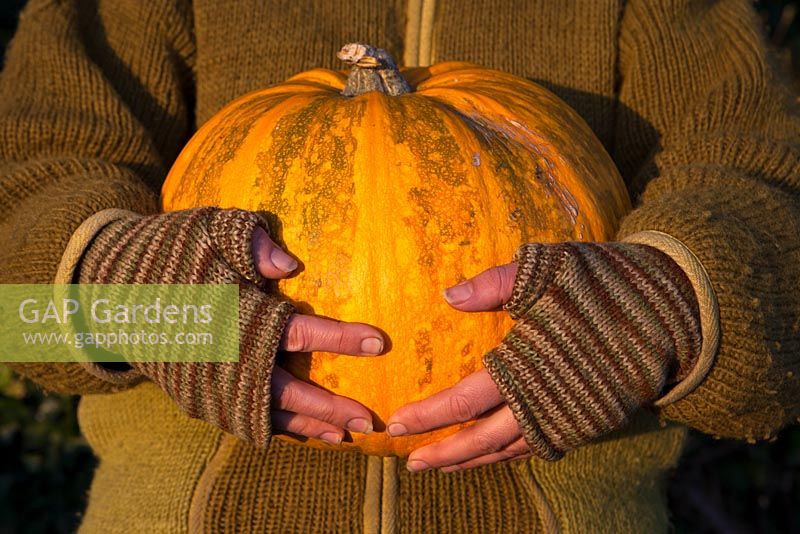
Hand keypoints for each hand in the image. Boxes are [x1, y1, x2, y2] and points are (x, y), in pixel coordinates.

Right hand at [78, 207, 380, 446]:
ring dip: (307, 428)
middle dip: (330, 407)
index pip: (297, 330)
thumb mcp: (208, 231)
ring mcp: (208, 383)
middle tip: (370, 420)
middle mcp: (225, 357)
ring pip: (266, 414)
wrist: (111, 289)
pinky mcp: (197, 397)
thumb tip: (291, 265)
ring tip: (344, 439)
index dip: (339, 338)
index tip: (378, 343)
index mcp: (235, 315)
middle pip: (287, 390)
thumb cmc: (168, 253)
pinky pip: (242, 420)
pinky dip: (274, 430)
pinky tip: (301, 434)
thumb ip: (251, 242)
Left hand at [389, 241, 701, 469]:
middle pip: (485, 441)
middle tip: (410, 463)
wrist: (672, 309)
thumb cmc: (604, 284)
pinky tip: (490, 453)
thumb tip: (448, 296)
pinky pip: (539, 447)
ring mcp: (570, 418)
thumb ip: (496, 283)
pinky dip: (508, 455)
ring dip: (473, 461)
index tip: (399, 421)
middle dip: (445, 455)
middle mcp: (548, 402)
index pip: (467, 401)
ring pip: (512, 452)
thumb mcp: (548, 268)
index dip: (431, 415)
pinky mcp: (588, 422)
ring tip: (441, 467)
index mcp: (531, 367)